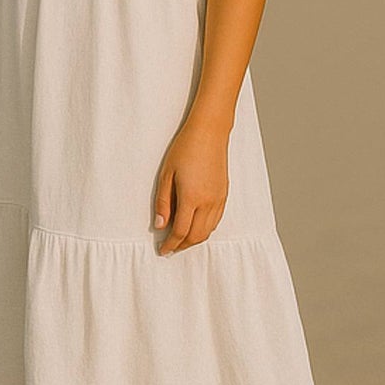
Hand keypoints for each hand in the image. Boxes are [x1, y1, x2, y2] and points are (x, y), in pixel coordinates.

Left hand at [152, 120, 228, 253]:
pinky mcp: (224, 195)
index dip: (171, 244)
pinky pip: (216, 221)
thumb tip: (160, 225)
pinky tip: (196, 226)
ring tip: (181, 240)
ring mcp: (219, 199)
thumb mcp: (166, 174)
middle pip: (196, 236)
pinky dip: (205, 229)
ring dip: (194, 239)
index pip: (181, 231)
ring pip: (208, 230)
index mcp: (192, 198)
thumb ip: (163, 202)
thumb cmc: (184, 149)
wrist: (209, 133)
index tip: (162, 250)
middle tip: (170, 248)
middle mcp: (208, 202)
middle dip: (182, 245)